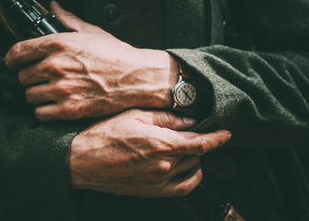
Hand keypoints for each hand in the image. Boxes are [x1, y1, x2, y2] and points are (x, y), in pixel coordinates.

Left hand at [5, 2, 178, 120]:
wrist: (136, 78)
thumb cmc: (116, 55)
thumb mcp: (91, 32)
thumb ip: (68, 19)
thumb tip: (54, 6)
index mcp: (58, 44)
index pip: (17, 52)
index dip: (12, 59)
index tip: (14, 62)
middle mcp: (56, 66)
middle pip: (22, 76)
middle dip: (30, 77)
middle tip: (42, 77)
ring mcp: (62, 89)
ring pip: (30, 96)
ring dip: (37, 94)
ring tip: (50, 91)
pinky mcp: (69, 109)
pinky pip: (40, 113)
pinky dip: (45, 110)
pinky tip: (55, 104)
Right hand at [69, 109, 230, 197]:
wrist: (82, 161)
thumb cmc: (104, 134)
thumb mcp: (134, 115)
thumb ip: (165, 118)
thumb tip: (190, 120)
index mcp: (160, 143)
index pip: (200, 142)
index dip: (217, 138)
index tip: (227, 134)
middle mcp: (163, 165)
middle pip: (196, 154)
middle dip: (198, 142)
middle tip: (189, 132)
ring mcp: (158, 181)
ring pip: (191, 168)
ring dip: (194, 157)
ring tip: (184, 147)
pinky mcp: (152, 191)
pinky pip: (184, 188)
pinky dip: (192, 177)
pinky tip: (188, 168)